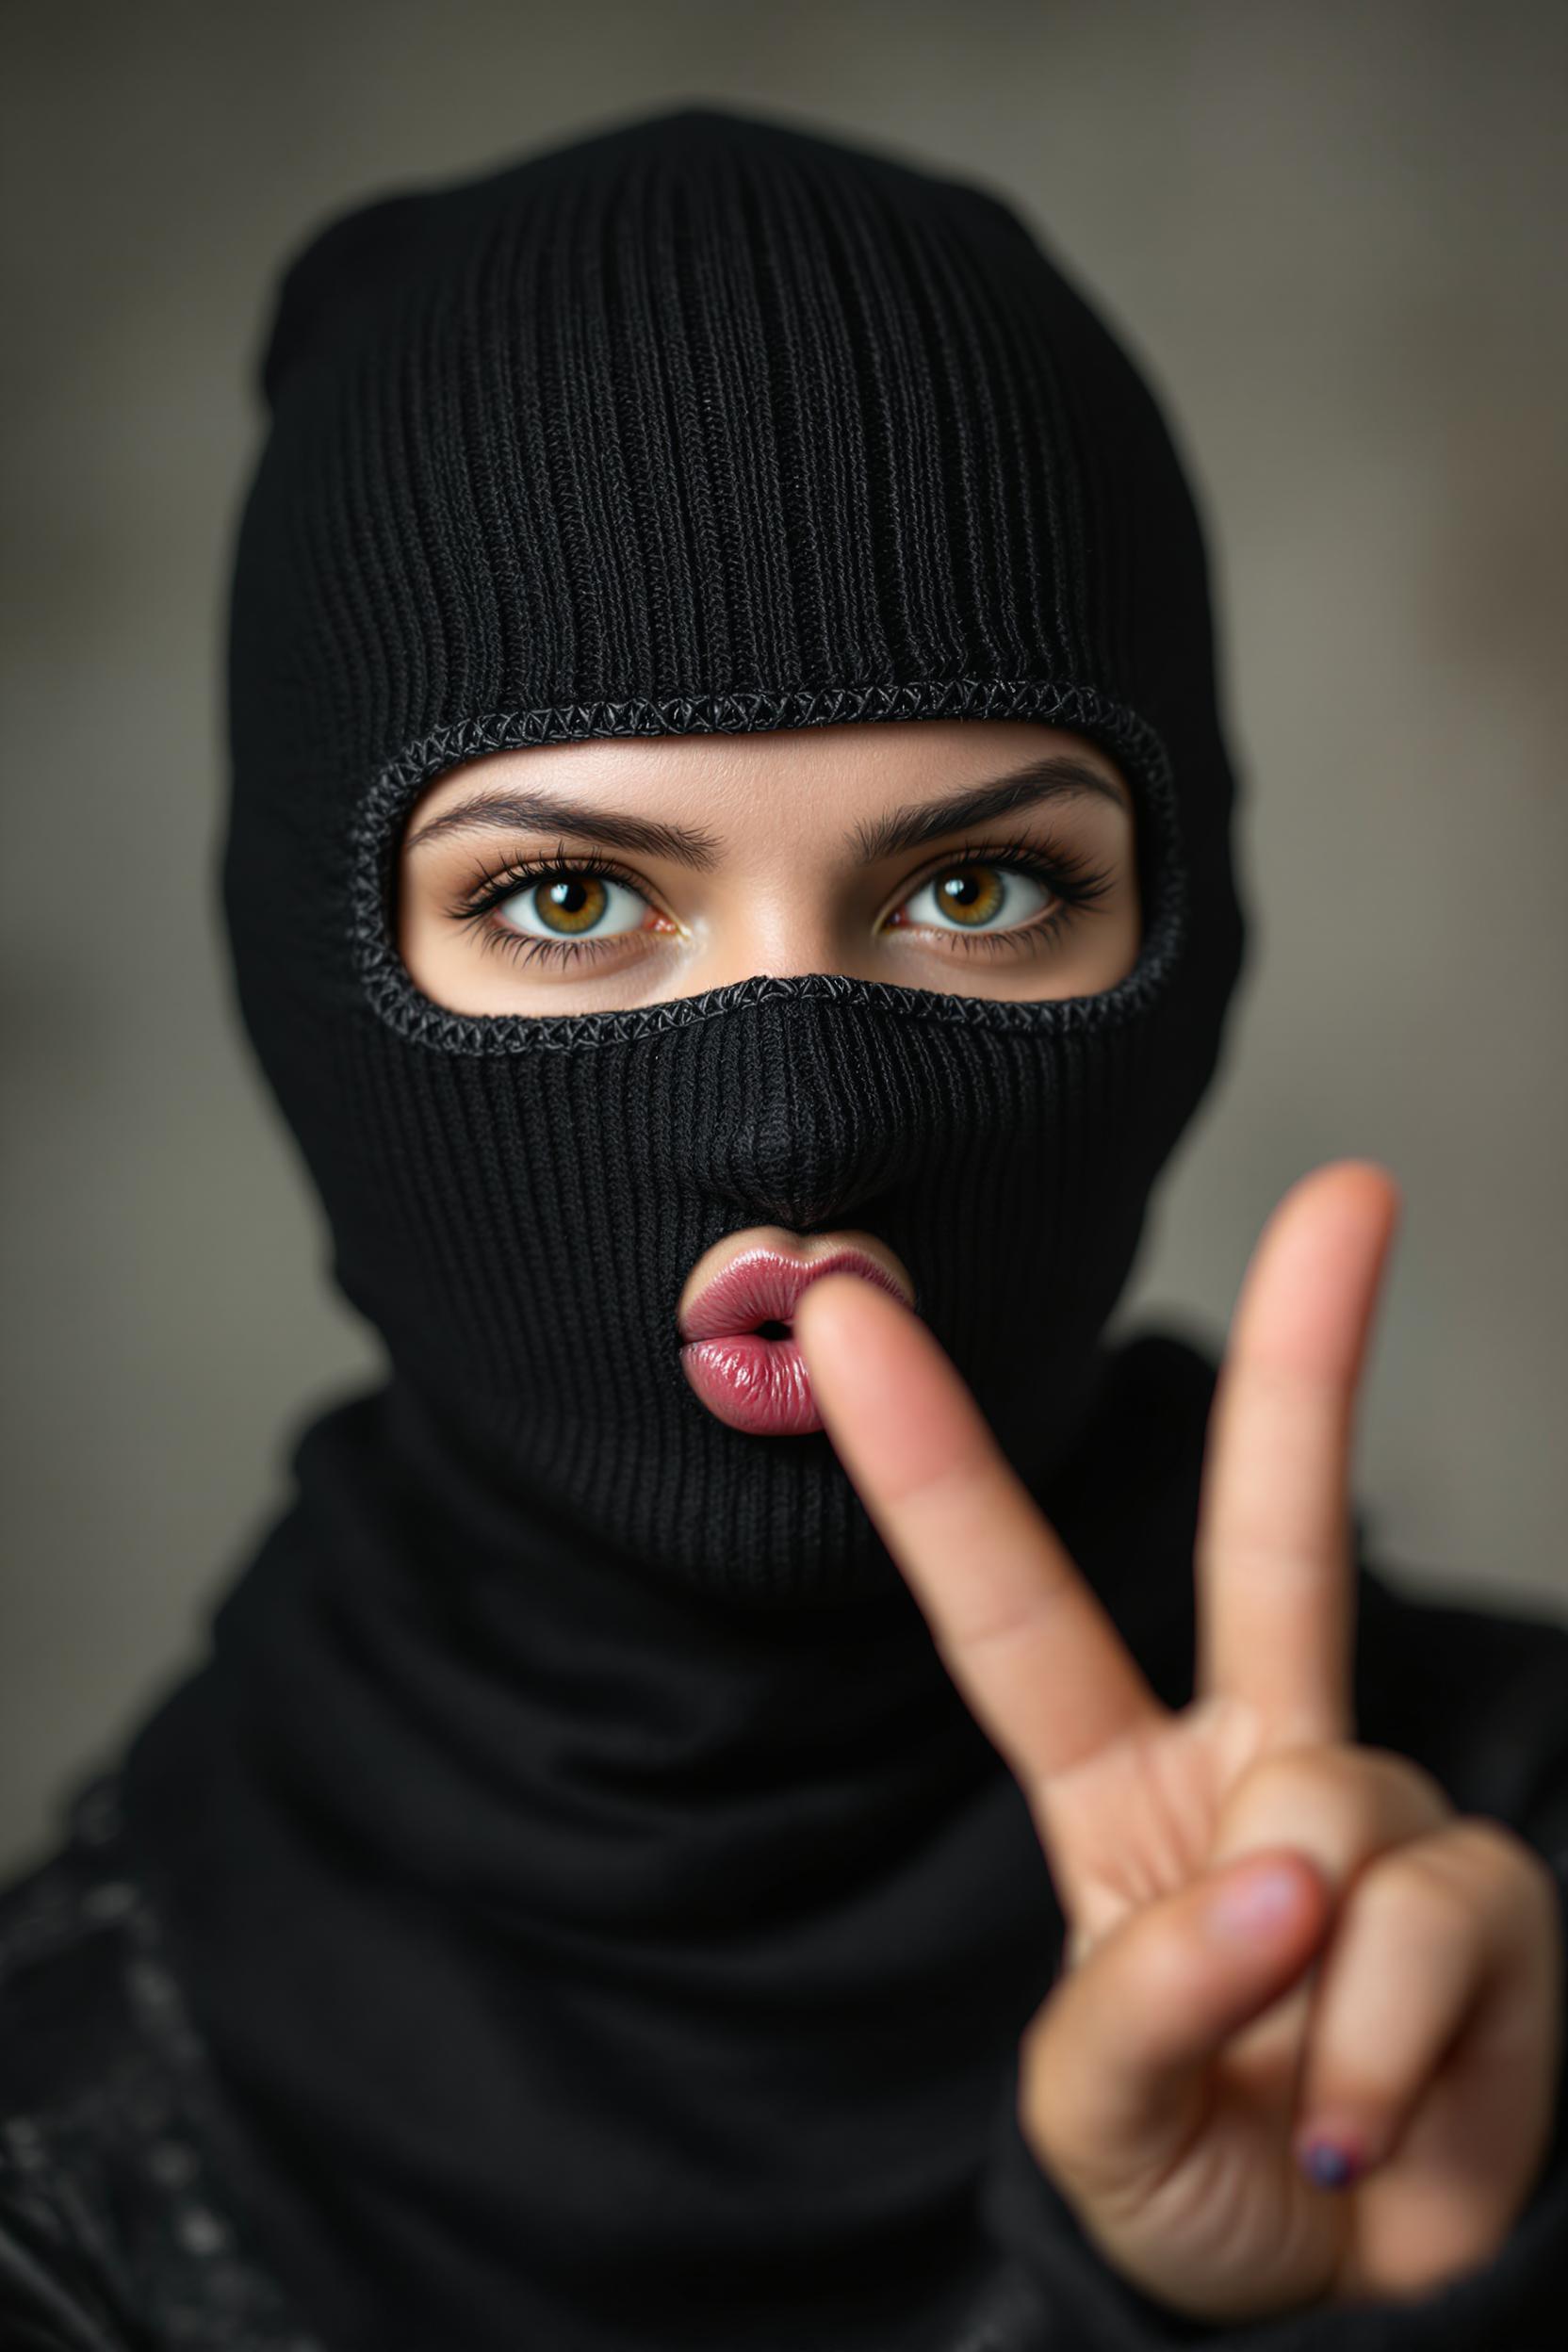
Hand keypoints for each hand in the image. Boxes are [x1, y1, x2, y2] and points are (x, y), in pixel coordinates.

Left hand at [792, 1161, 1562, 2323]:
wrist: (1341, 2300)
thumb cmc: (1188, 2182)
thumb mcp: (1096, 2121)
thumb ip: (1140, 2004)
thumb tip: (1284, 1880)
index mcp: (1116, 1788)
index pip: (1009, 1604)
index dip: (926, 1460)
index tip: (847, 1311)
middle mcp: (1256, 1765)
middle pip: (1272, 1537)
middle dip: (1311, 1360)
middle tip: (1357, 1195)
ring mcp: (1373, 1817)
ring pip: (1339, 1830)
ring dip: (1314, 2008)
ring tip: (1304, 2102)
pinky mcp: (1487, 1894)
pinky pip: (1436, 1927)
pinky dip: (1399, 2054)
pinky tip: (1379, 2107)